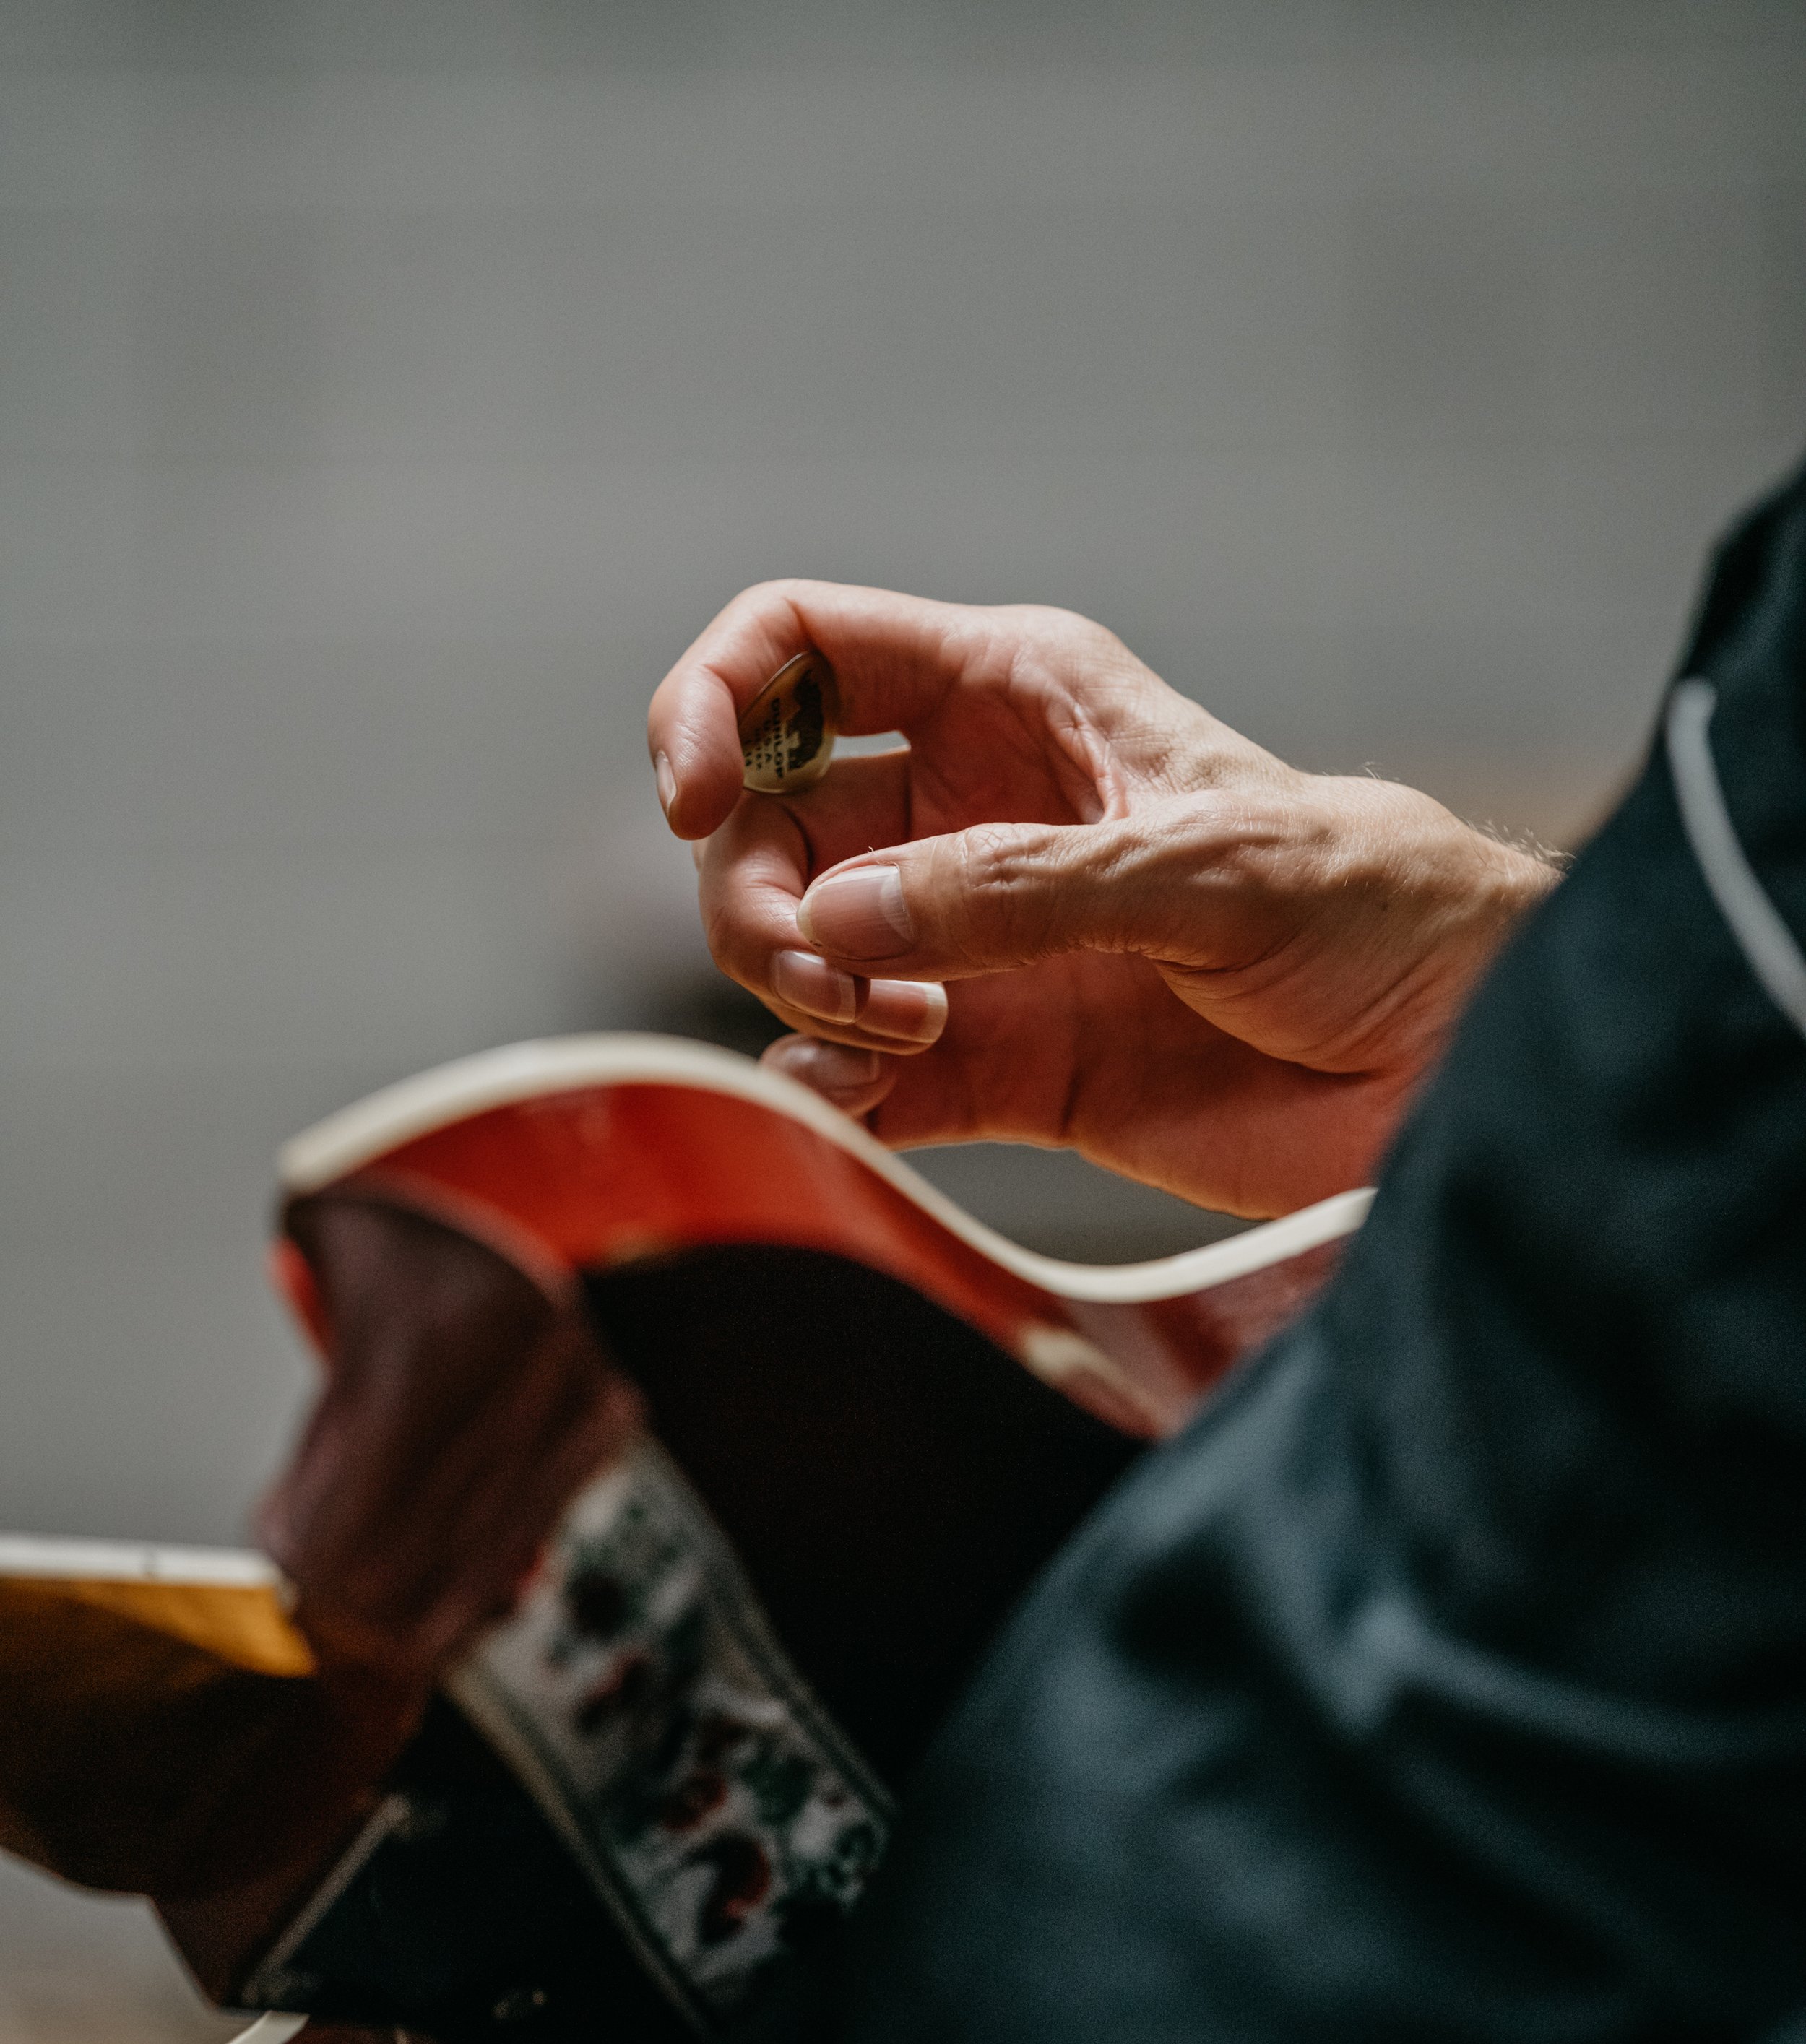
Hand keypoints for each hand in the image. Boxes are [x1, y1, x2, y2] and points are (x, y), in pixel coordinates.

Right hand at [649, 583, 1558, 1216]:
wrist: (1451, 1063)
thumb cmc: (1368, 910)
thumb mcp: (1204, 867)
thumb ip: (1016, 889)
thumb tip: (835, 927)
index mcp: (1015, 700)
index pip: (800, 647)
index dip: (712, 702)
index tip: (692, 796)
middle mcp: (970, 811)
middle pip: (768, 821)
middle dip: (756, 894)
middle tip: (827, 971)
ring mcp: (971, 942)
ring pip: (791, 947)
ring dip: (797, 993)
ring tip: (899, 1031)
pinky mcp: (991, 1064)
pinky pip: (852, 1074)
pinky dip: (830, 1091)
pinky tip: (867, 1101)